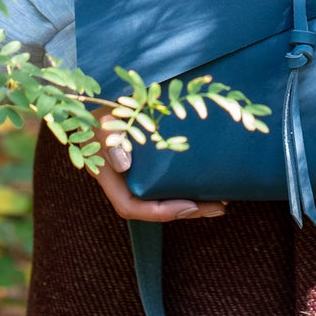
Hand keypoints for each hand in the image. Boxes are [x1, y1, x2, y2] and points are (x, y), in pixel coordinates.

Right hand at [91, 110, 226, 224]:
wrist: (92, 104)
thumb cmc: (95, 115)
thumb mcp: (101, 125)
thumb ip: (111, 142)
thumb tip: (124, 165)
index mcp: (111, 179)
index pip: (132, 207)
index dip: (161, 212)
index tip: (189, 205)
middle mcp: (126, 183)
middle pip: (156, 208)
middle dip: (188, 210)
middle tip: (220, 207)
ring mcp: (138, 175)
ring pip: (165, 197)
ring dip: (193, 200)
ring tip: (222, 200)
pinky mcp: (150, 164)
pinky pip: (169, 181)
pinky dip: (188, 183)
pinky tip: (210, 179)